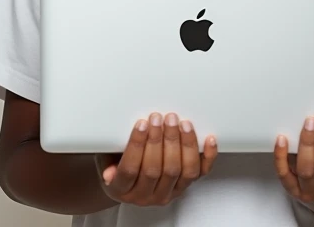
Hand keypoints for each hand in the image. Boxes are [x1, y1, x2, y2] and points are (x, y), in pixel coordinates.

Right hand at [96, 112, 217, 206]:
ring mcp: (167, 193)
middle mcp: (145, 196)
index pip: (130, 169)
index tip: (142, 124)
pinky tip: (208, 139)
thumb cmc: (115, 163)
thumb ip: (107, 154)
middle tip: (160, 117)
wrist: (127, 181)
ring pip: (180, 172)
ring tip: (179, 123)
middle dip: (159, 140)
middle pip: (156, 170)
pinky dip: (207, 156)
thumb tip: (109, 153)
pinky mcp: (183, 187)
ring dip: (182, 145)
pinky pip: (200, 173)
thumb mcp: (105, 156)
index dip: (137, 145)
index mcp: (121, 189)